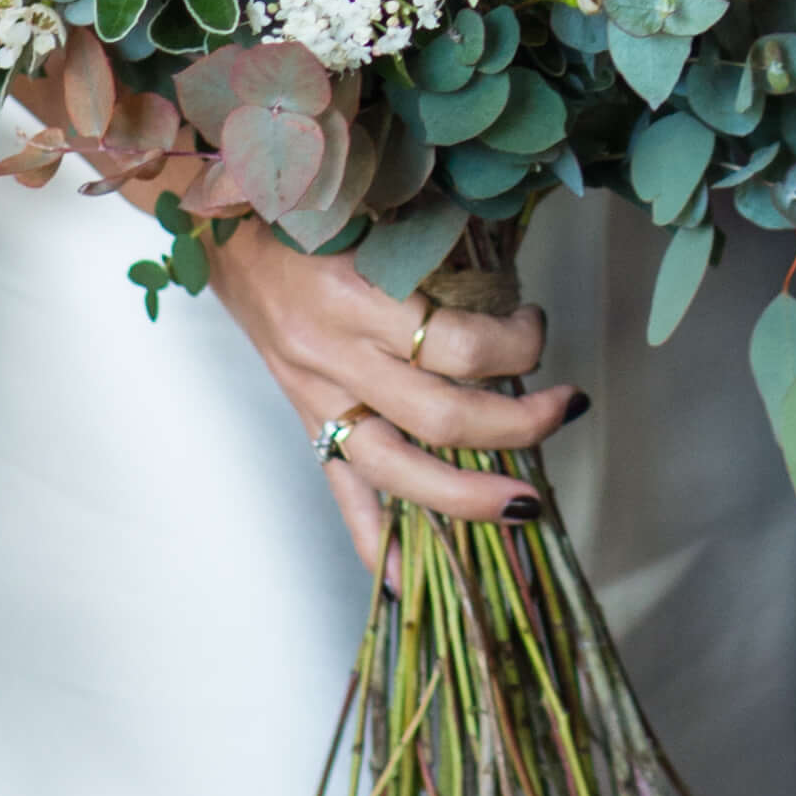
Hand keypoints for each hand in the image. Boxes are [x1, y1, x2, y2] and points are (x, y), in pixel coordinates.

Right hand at [207, 230, 582, 567]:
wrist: (227, 225)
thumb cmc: (314, 210)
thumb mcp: (378, 211)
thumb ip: (438, 248)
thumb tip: (514, 278)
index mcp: (358, 295)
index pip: (458, 343)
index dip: (517, 342)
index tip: (536, 322)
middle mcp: (337, 356)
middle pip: (442, 418)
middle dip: (519, 424)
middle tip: (568, 407)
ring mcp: (319, 399)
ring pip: (400, 472)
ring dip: (471, 497)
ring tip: (528, 503)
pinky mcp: (306, 425)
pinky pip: (343, 498)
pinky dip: (377, 547)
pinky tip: (413, 584)